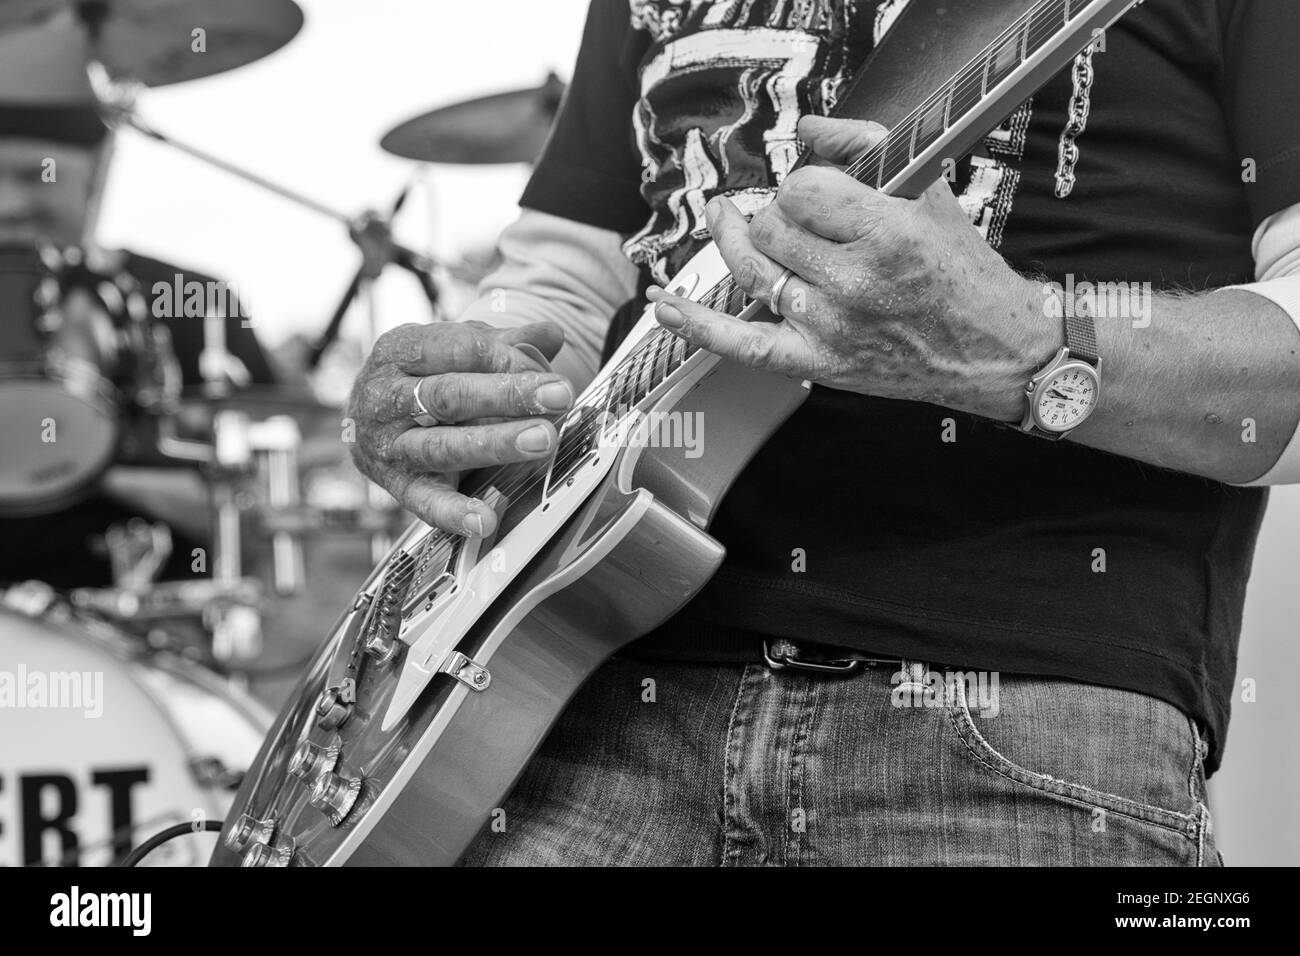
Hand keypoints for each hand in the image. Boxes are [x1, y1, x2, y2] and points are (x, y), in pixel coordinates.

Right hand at [345, 320, 573, 535]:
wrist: (372, 420)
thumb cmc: (425, 378)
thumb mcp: (458, 350)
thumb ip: (506, 343)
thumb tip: (553, 334)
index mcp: (399, 350)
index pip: (457, 348)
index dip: (507, 358)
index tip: (548, 371)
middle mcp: (383, 396)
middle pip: (449, 394)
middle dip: (508, 395)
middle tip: (560, 397)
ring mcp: (386, 444)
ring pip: (441, 446)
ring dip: (495, 444)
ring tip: (543, 442)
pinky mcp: (394, 486)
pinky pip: (424, 501)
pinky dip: (455, 512)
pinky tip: (487, 519)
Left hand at [647, 115, 1052, 421]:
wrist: (989, 349)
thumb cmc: (961, 271)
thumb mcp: (928, 192)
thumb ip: (865, 147)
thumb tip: (805, 131)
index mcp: (886, 233)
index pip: (801, 188)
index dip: (802, 185)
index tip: (819, 193)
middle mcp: (853, 283)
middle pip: (771, 228)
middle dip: (777, 214)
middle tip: (799, 220)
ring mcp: (830, 328)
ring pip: (753, 272)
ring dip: (739, 245)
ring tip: (731, 224)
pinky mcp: (817, 365)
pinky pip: (742, 344)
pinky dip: (697, 326)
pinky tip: (665, 306)